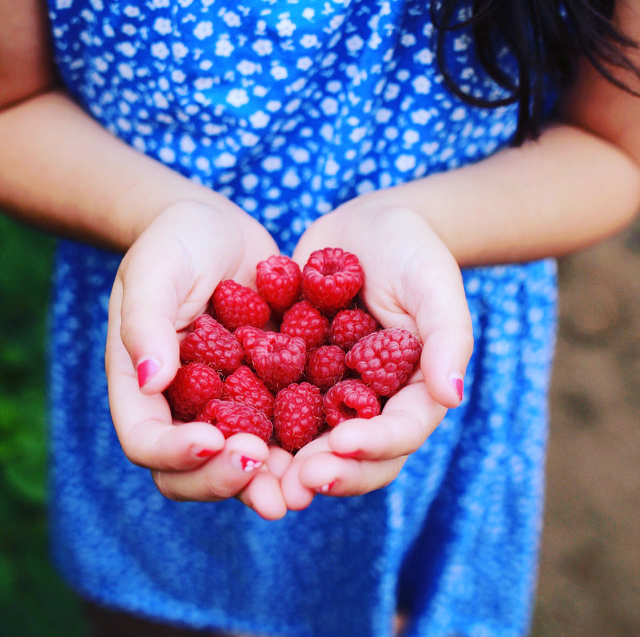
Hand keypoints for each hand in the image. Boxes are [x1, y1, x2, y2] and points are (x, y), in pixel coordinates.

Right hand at [105, 200, 288, 518]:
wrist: (223, 231)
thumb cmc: (178, 242)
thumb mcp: (155, 270)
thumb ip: (146, 323)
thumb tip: (148, 380)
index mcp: (143, 387)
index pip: (146, 441)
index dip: (175, 452)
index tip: (211, 439)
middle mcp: (185, 407)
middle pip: (193, 470)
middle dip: (225, 479)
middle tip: (261, 468)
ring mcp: (230, 405)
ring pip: (244, 462)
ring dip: (270, 479)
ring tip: (301, 481)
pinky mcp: (270, 392)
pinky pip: (285, 429)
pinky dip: (304, 444)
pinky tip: (334, 442)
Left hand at [281, 195, 473, 507]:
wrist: (365, 227)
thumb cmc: (410, 250)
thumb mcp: (434, 284)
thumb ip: (448, 336)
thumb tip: (452, 395)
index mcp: (413, 390)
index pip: (401, 432)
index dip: (375, 444)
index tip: (343, 442)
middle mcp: (372, 401)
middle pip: (356, 453)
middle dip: (330, 471)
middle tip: (297, 485)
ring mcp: (332, 392)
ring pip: (312, 442)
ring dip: (288, 465)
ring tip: (259, 472)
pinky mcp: (296, 376)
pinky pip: (275, 407)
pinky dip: (257, 424)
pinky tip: (229, 431)